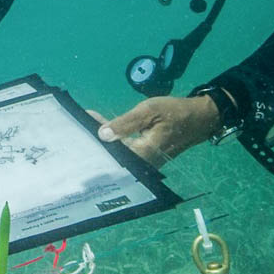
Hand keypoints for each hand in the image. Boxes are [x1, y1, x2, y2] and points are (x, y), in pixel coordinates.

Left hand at [91, 95, 220, 164]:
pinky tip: (101, 128)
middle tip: (75, 133)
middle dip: (94, 144)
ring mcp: (146, 161)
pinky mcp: (146, 156)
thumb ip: (126, 123)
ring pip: (119, 154)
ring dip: (103, 141)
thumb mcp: (149, 110)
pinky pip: (126, 150)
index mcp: (144, 154)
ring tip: (82, 128)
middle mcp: (144, 163)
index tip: (78, 136)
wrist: (199, 118)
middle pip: (113, 157)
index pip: (112, 155)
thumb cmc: (175, 112)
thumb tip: (102, 135)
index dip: (94, 146)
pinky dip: (114, 140)